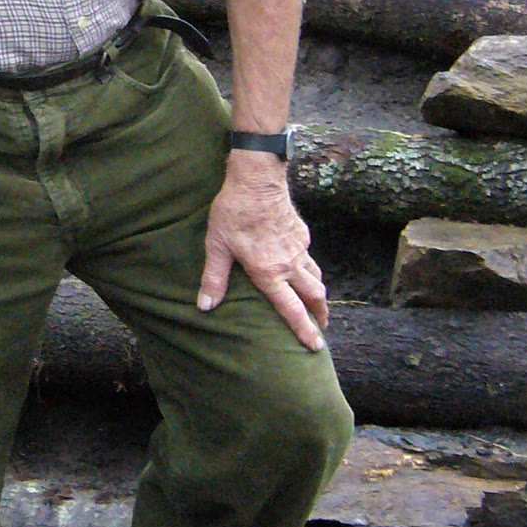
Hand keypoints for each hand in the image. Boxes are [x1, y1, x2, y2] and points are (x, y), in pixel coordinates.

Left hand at [196, 155, 328, 350]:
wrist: (257, 179)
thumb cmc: (233, 213)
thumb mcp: (217, 247)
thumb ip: (214, 279)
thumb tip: (204, 307)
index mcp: (269, 273)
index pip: (291, 310)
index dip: (304, 330)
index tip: (315, 346)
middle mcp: (289, 264)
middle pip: (314, 296)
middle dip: (319, 316)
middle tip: (321, 330)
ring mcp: (298, 248)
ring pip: (316, 277)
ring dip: (318, 294)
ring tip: (317, 304)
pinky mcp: (301, 234)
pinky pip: (309, 257)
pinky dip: (309, 269)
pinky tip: (301, 268)